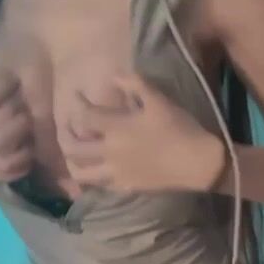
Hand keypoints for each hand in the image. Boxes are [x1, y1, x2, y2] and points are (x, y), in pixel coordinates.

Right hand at [0, 61, 34, 181]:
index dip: (5, 93)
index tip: (18, 83)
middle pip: (2, 137)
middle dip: (21, 126)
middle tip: (28, 116)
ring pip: (7, 162)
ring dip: (25, 151)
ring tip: (32, 139)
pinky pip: (7, 176)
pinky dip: (21, 170)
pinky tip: (28, 158)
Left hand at [58, 73, 225, 194]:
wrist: (197, 163)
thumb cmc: (179, 128)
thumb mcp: (159, 100)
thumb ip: (135, 84)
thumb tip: (113, 76)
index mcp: (116, 128)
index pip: (85, 115)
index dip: (78, 103)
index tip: (76, 95)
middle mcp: (109, 152)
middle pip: (74, 148)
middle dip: (66, 136)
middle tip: (69, 127)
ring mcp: (116, 173)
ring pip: (82, 173)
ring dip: (74, 162)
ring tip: (76, 153)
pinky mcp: (125, 187)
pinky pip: (100, 185)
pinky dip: (93, 177)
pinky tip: (96, 170)